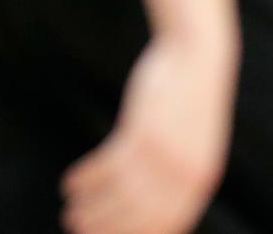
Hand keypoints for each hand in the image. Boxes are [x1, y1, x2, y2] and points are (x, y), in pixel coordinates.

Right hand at [61, 34, 238, 233]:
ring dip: (89, 206)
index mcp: (200, 179)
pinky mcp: (145, 130)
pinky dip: (86, 178)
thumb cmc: (191, 102)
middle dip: (103, 228)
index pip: (166, 226)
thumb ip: (181, 175)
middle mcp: (185, 172)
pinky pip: (108, 166)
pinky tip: (71, 181)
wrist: (199, 55)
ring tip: (71, 208)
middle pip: (137, 217)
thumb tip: (155, 205)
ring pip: (118, 195)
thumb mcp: (196, 144)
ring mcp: (165, 153)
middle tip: (76, 227)